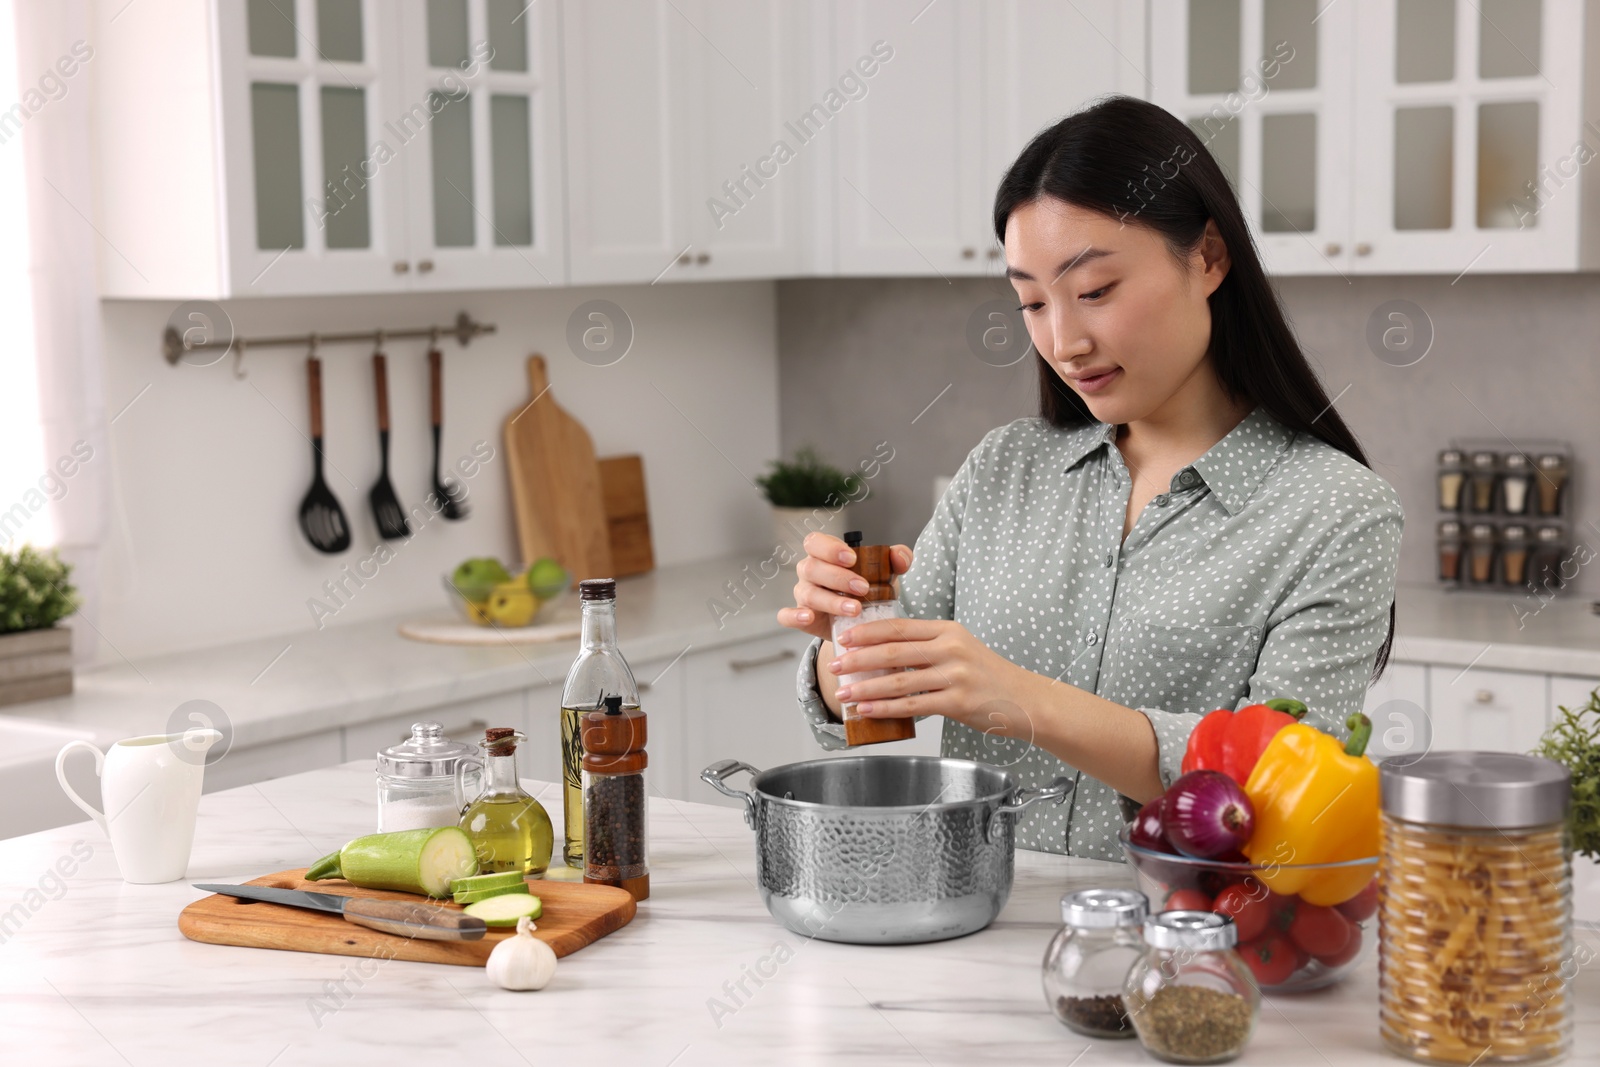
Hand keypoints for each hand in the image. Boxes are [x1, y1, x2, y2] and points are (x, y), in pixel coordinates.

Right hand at [776, 532, 913, 641]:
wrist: (863, 623)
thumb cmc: (869, 590)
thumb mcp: (886, 574)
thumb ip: (897, 560)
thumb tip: (899, 555)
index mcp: (824, 555)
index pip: (815, 542)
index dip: (830, 548)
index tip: (852, 558)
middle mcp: (810, 572)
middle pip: (812, 568)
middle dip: (838, 577)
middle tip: (863, 588)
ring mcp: (803, 595)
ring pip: (807, 593)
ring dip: (831, 601)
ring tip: (855, 609)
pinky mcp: (800, 618)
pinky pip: (786, 615)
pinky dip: (794, 616)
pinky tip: (809, 617)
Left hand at [825, 617, 1036, 739]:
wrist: (1024, 699)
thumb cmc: (988, 675)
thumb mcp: (960, 648)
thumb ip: (927, 646)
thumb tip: (883, 652)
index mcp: (948, 630)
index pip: (899, 627)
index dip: (867, 632)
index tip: (844, 637)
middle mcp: (951, 649)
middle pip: (893, 651)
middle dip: (858, 659)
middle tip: (835, 664)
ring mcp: (955, 675)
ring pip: (899, 680)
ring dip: (866, 688)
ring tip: (843, 692)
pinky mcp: (958, 702)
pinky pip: (912, 705)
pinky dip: (885, 708)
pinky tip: (867, 710)